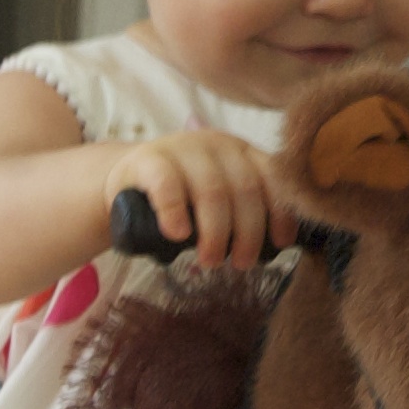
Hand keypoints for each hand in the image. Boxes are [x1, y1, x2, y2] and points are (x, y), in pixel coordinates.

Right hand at [103, 131, 296, 269]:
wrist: (127, 184)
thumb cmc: (184, 200)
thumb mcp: (220, 198)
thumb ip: (247, 210)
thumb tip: (280, 246)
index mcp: (243, 152)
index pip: (273, 177)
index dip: (280, 212)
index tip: (280, 245)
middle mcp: (217, 144)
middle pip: (245, 188)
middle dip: (248, 232)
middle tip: (241, 263)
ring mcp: (182, 148)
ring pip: (212, 189)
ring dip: (216, 231)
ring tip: (211, 261)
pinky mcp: (148, 159)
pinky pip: (167, 184)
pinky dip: (175, 211)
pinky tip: (179, 235)